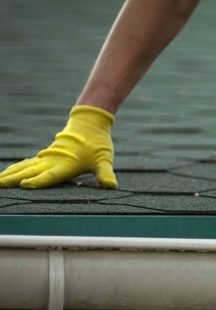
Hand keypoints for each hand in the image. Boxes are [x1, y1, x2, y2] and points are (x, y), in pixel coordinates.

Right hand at [0, 105, 116, 188]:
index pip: (51, 175)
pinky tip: (6, 174)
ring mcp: (47, 158)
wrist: (89, 124)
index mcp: (67, 164)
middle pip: (31, 172)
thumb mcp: (104, 159)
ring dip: (11, 175)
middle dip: (14, 180)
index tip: (25, 185)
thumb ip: (106, 173)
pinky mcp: (45, 156)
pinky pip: (27, 163)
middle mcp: (54, 161)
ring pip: (25, 167)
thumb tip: (111, 185)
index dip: (39, 181)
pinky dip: (16, 168)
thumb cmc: (98, 144)